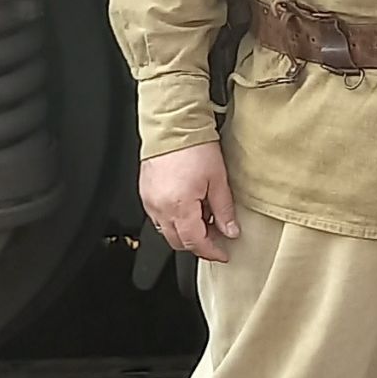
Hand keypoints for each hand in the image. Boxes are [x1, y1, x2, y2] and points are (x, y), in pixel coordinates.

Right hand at [139, 142, 241, 262]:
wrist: (172, 124)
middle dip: (199, 244)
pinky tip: (188, 206)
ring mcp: (150, 201)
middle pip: (179, 242)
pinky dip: (174, 219)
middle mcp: (160, 208)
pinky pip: (159, 217)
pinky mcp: (145, 192)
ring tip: (204, 217)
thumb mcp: (218, 179)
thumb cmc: (194, 146)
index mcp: (179, 207)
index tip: (223, 253)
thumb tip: (231, 230)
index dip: (211, 252)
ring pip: (167, 231)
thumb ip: (224, 210)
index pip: (195, 243)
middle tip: (217, 237)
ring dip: (186, 232)